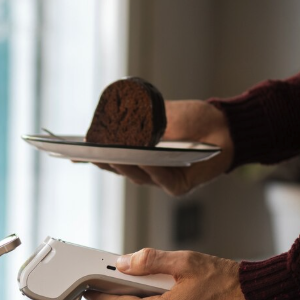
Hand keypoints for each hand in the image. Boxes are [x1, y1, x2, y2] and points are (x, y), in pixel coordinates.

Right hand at [96, 100, 234, 195]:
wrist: (227, 124)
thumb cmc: (193, 119)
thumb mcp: (159, 114)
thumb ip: (137, 120)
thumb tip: (108, 123)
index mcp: (138, 153)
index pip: (111, 157)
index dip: (92, 156)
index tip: (72, 152)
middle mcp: (147, 169)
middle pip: (120, 169)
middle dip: (105, 160)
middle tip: (91, 152)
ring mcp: (162, 179)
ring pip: (138, 176)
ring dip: (126, 164)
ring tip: (115, 154)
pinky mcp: (180, 186)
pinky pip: (162, 180)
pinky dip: (152, 170)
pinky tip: (144, 159)